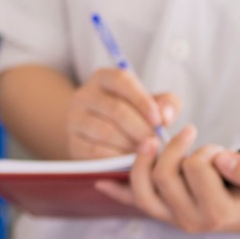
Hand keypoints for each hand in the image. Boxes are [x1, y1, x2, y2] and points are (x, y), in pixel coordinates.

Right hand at [65, 68, 179, 159]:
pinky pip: (95, 151)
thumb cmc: (133, 115)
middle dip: (141, 129)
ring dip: (130, 144)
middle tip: (156, 143)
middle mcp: (84, 94)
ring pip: (105, 131)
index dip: (143, 101)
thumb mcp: (150, 103)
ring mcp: (75, 119)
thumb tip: (165, 116)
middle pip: (116, 110)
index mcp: (103, 78)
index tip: (159, 121)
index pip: (122, 81)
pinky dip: (116, 158)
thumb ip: (166, 104)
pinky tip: (129, 160)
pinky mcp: (73, 142)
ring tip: (146, 152)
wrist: (100, 135)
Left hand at [95, 126, 239, 238]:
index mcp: (216, 212)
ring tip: (152, 141)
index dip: (205, 151)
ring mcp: (173, 219)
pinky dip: (118, 192)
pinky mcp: (165, 214)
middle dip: (175, 149)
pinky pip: (136, 203)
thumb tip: (221, 158)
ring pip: (143, 190)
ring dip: (144, 162)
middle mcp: (190, 220)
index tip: (219, 149)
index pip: (195, 168)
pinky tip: (100, 183)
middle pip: (164, 176)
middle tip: (191, 136)